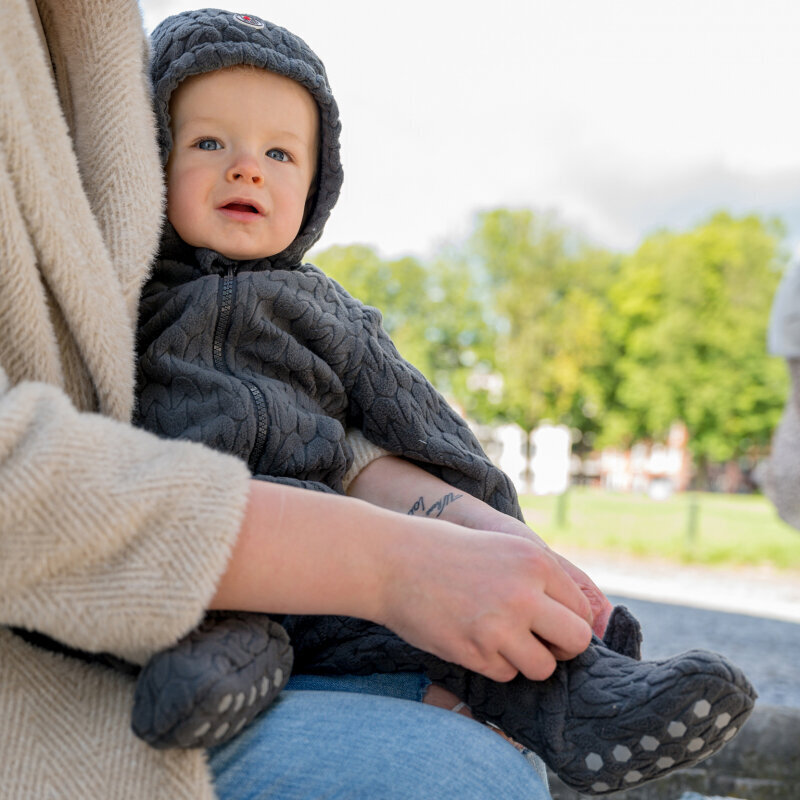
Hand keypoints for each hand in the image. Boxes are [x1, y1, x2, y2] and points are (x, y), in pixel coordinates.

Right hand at [376, 515, 593, 682]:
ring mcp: (500, 626)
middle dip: (560, 648)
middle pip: (576, 641)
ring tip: (499, 640)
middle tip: (537, 642)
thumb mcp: (501, 547)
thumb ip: (537, 577)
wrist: (390, 561)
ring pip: (543, 667)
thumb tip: (571, 618)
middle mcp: (525, 594)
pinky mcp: (474, 651)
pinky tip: (471, 639)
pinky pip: (505, 674)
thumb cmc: (444, 550)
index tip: (549, 624)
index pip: (582, 609)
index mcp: (535, 561)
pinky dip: (493, 664)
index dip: (568, 621)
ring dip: (525, 660)